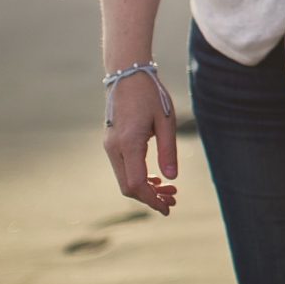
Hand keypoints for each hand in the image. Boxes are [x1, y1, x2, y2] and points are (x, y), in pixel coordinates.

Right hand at [101, 73, 178, 215]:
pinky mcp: (112, 143)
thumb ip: (168, 151)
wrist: (127, 75)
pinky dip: (138, 177)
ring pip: (124, 179)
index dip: (152, 200)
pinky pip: (123, 168)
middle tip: (174, 199)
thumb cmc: (151, 94)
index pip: (136, 184)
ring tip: (169, 190)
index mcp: (129, 143)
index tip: (168, 208)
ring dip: (145, 188)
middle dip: (150, 197)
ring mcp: (110, 146)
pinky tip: (155, 177)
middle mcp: (114, 148)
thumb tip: (171, 178)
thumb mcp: (166, 121)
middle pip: (128, 187)